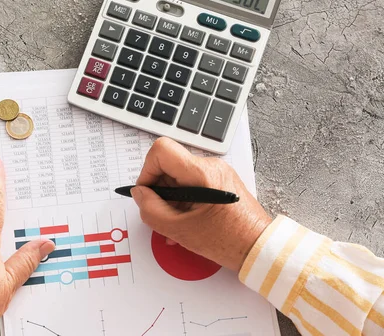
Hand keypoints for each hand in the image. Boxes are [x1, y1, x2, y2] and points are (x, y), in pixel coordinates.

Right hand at [131, 137, 271, 271]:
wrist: (259, 249)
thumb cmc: (228, 240)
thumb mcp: (179, 230)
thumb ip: (151, 209)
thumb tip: (139, 194)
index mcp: (201, 173)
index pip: (161, 150)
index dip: (147, 171)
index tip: (147, 193)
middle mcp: (211, 166)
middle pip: (169, 165)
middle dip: (159, 190)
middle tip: (161, 214)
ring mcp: (217, 172)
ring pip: (178, 176)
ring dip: (170, 199)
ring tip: (175, 224)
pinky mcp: (221, 181)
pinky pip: (192, 183)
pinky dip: (183, 200)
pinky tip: (185, 221)